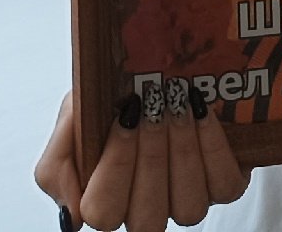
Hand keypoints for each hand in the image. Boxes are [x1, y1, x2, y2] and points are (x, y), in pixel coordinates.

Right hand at [33, 84, 249, 230]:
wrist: (155, 65)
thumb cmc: (111, 94)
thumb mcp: (72, 115)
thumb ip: (57, 165)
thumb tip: (72, 216)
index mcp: (104, 197)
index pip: (103, 213)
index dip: (115, 168)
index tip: (123, 117)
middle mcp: (145, 206)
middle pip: (146, 217)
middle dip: (149, 156)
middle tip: (150, 106)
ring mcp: (185, 199)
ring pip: (187, 208)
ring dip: (181, 152)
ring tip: (175, 106)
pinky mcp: (222, 185)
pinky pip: (223, 185)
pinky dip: (212, 146)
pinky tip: (200, 111)